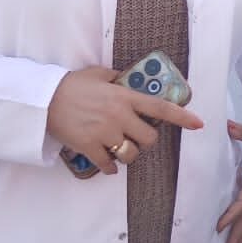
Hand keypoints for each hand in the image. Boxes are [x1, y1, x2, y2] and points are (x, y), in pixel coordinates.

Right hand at [46, 67, 203, 174]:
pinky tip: (107, 163)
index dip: (182, 117)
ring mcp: (104, 133)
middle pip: (149, 139)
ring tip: (119, 149)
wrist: (42, 99)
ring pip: (131, 155)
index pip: (160, 108)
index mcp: (124, 96)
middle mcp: (119, 115)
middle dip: (145, 141)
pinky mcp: (89, 147)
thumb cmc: (71, 84)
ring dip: (128, 156)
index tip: (198, 124)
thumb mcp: (98, 74)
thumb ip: (118, 79)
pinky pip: (108, 165)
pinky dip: (110, 168)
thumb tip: (129, 81)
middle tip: (134, 137)